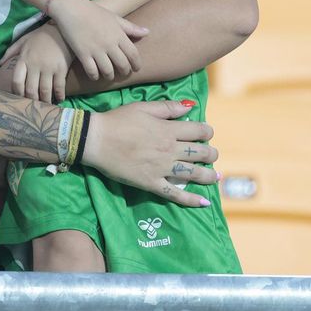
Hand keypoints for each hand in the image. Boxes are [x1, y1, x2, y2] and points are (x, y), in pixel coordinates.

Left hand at [12, 24, 73, 102]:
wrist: (61, 29)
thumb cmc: (41, 36)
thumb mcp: (23, 40)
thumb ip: (11, 52)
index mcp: (24, 59)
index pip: (17, 81)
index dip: (17, 92)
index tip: (20, 98)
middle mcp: (34, 65)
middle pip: (31, 89)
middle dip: (31, 100)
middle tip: (33, 106)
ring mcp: (48, 68)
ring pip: (45, 91)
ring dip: (45, 101)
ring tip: (46, 105)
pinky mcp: (61, 68)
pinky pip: (59, 87)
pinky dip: (59, 95)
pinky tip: (59, 99)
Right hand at [48, 0, 144, 81]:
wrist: (71, 8)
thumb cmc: (93, 11)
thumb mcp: (114, 18)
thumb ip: (130, 28)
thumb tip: (147, 32)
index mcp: (119, 35)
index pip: (133, 54)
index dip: (136, 64)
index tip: (136, 68)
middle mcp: (109, 44)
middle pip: (122, 64)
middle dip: (124, 71)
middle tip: (123, 73)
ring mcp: (96, 50)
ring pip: (108, 70)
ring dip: (110, 75)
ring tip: (109, 75)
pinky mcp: (83, 54)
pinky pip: (92, 70)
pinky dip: (95, 76)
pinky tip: (95, 75)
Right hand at [82, 100, 218, 208]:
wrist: (95, 139)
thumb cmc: (117, 120)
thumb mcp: (143, 107)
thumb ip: (168, 107)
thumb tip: (191, 107)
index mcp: (168, 130)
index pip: (199, 131)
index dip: (207, 132)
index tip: (206, 134)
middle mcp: (170, 150)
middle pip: (201, 153)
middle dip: (211, 154)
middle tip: (212, 155)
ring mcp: (162, 168)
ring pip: (193, 173)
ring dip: (208, 175)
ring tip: (215, 176)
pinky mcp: (152, 183)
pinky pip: (175, 194)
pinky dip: (191, 200)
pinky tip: (204, 203)